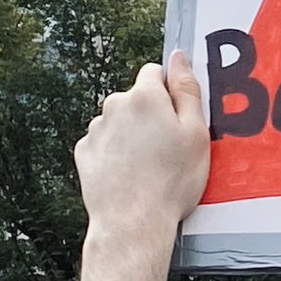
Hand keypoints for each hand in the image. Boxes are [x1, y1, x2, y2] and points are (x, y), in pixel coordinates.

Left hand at [74, 50, 209, 244]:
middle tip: (169, 145)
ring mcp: (96, 130)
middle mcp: (114, 106)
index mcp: (145, 97)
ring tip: (150, 163)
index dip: (170, 91)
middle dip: (152, 114)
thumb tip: (180, 58)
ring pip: (120, 120)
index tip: (178, 114)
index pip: (155, 71)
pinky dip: (116, 151)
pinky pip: (105, 141)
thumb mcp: (196, 133)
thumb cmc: (170, 182)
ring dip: (133, 133)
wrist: (132, 222)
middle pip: (137, 97)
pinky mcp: (85, 152)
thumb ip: (187, 89)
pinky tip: (131, 172)